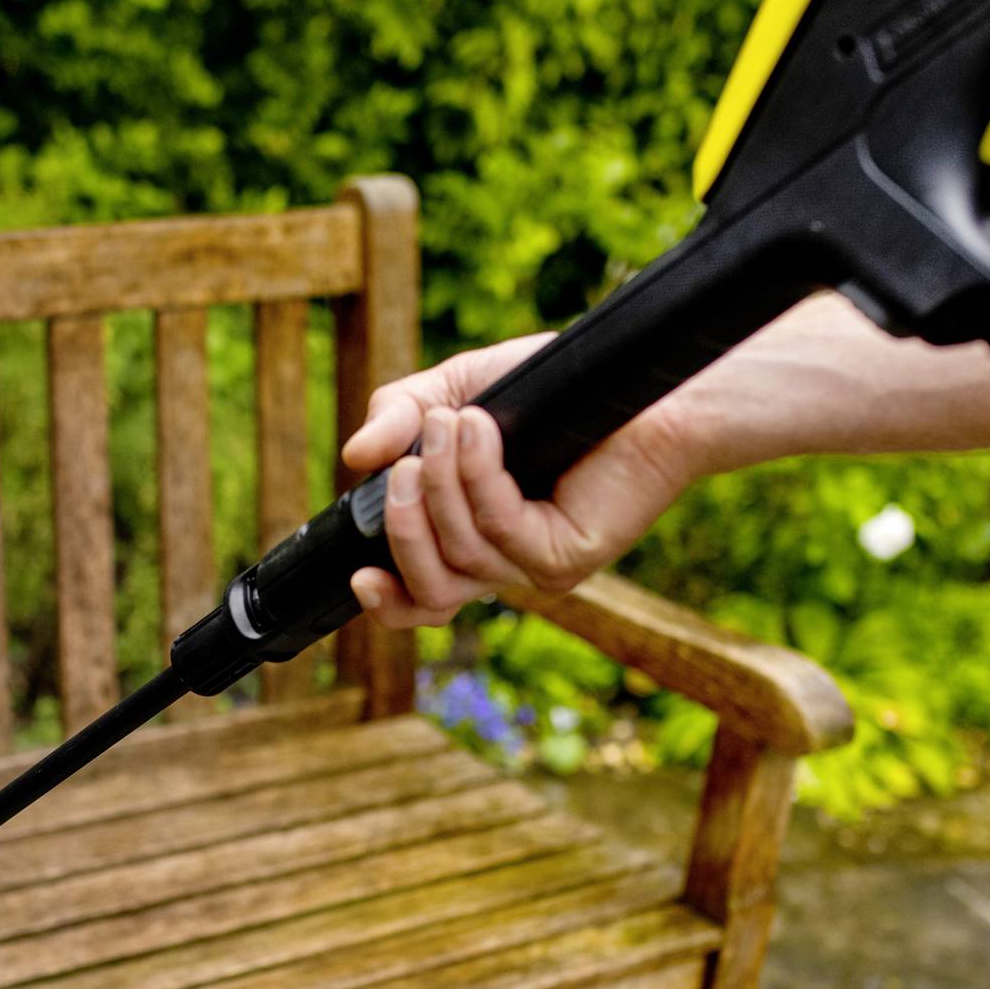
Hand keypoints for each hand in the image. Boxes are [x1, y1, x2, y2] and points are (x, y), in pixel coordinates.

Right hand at [339, 332, 710, 629]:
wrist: (635, 386)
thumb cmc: (552, 389)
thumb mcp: (457, 390)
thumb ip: (400, 415)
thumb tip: (354, 456)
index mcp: (474, 541)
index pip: (422, 599)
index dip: (386, 602)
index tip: (359, 575)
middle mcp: (505, 565)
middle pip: (430, 591)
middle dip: (404, 529)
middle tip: (408, 465)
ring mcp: (536, 566)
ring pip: (460, 555)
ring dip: (442, 484)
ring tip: (450, 422)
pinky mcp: (568, 555)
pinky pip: (501, 529)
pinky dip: (480, 477)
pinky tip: (480, 431)